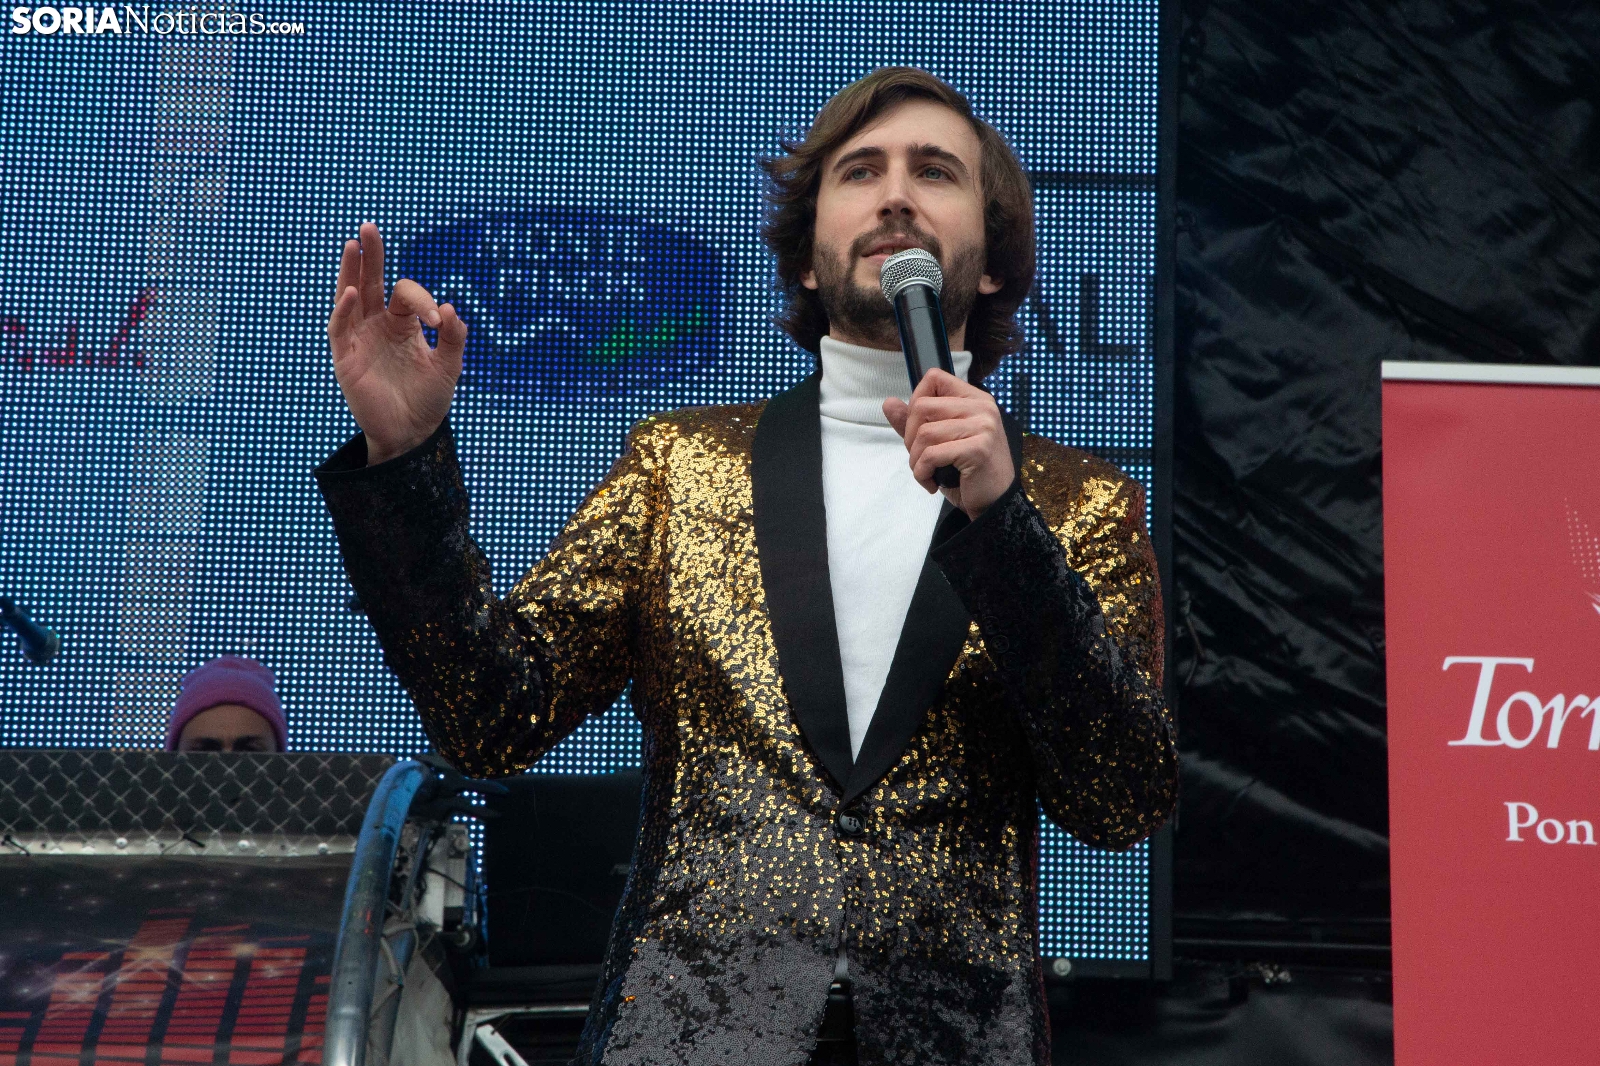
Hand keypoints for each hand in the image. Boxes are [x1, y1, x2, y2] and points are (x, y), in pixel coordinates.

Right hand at [326, 222, 466, 464]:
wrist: (412, 434)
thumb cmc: (429, 399)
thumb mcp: (449, 366)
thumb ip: (454, 337)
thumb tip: (450, 307)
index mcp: (403, 324)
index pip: (407, 295)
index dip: (423, 301)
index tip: (437, 321)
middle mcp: (378, 325)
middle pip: (370, 281)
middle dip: (370, 255)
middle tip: (369, 227)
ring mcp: (359, 338)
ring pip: (350, 297)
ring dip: (350, 272)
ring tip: (353, 244)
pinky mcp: (345, 357)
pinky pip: (339, 328)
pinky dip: (343, 310)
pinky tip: (350, 291)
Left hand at [884, 369, 1014, 518]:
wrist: (993, 504)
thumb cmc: (966, 473)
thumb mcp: (938, 443)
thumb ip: (914, 422)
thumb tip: (888, 403)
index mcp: (974, 399)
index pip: (934, 377)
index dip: (916, 399)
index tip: (918, 427)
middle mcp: (982, 407)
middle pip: (922, 406)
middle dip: (910, 436)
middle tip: (920, 457)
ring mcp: (983, 426)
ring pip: (924, 433)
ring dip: (915, 459)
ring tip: (926, 473)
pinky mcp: (978, 449)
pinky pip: (931, 454)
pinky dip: (922, 473)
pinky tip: (931, 483)